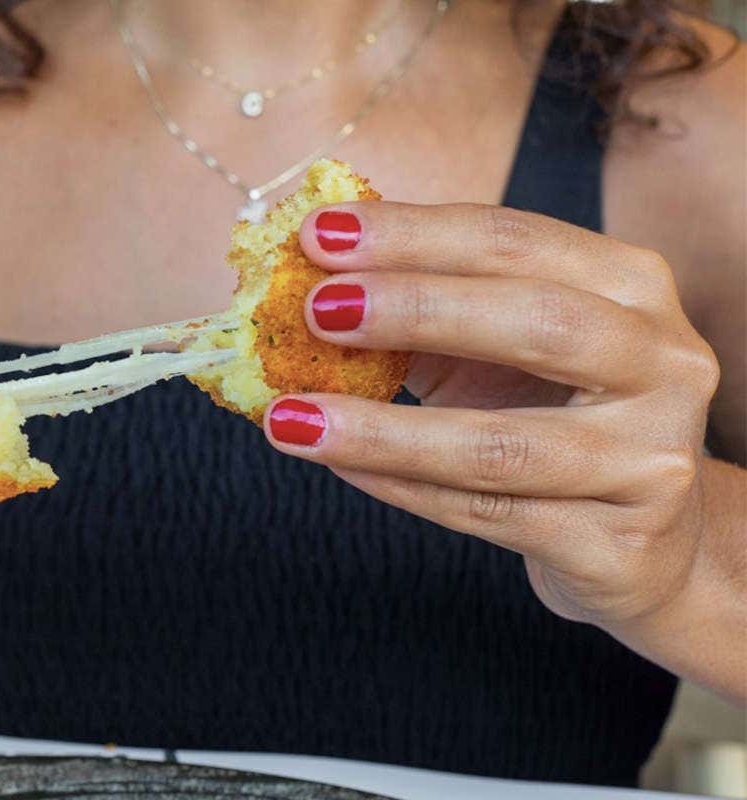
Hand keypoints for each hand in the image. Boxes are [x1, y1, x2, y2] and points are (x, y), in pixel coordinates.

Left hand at [266, 202, 723, 636]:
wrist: (645, 541)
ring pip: (500, 445)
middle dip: (415, 309)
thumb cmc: (553, 416)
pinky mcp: (618, 548)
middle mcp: (664, 366)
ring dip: (381, 430)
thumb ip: (426, 305)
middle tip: (312, 309)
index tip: (319, 233)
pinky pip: (486, 514)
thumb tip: (307, 276)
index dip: (415, 233)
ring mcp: (649, 463)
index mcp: (632, 288)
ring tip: (292, 417)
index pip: (518, 240)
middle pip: (537, 323)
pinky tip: (336, 464)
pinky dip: (399, 487)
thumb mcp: (501, 346)